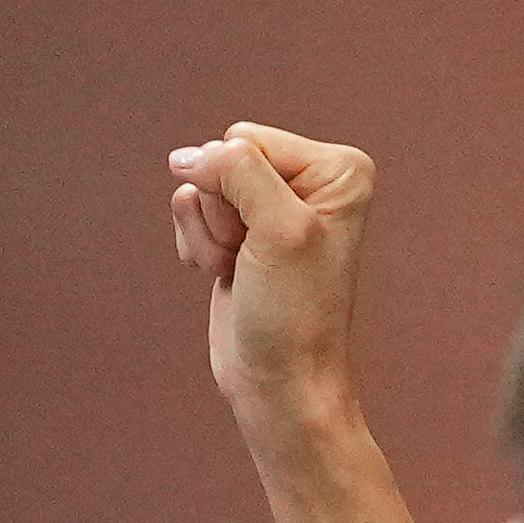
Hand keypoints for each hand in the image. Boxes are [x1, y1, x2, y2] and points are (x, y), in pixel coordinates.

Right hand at [168, 123, 375, 439]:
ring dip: (208, 233)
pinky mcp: (240, 230)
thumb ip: (236, 169)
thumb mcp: (278, 228)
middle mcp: (309, 180)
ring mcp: (271, 205)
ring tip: (241, 269)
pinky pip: (191, 208)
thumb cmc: (292, 315)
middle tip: (253, 259)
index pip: (246, 140)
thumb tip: (185, 159)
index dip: (238, 190)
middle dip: (222, 212)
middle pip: (222, 157)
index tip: (269, 243)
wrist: (279, 382)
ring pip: (202, 185)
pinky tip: (225, 273)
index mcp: (338, 169)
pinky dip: (197, 244)